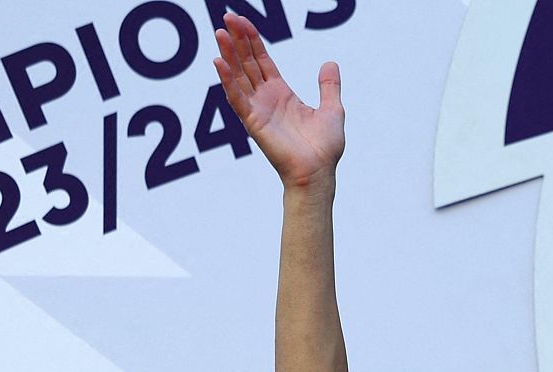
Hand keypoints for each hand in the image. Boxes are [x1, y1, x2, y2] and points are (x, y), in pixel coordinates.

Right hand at [213, 12, 344, 189]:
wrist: (318, 172)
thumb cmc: (324, 148)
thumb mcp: (332, 109)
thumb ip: (328, 86)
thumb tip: (330, 63)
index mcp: (282, 93)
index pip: (262, 60)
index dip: (252, 40)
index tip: (242, 20)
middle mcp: (266, 99)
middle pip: (247, 63)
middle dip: (238, 40)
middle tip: (227, 17)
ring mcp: (258, 110)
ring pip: (239, 76)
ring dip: (228, 55)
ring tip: (220, 33)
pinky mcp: (254, 123)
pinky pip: (237, 99)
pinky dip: (228, 81)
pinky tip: (220, 63)